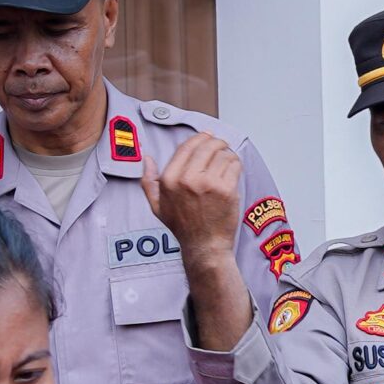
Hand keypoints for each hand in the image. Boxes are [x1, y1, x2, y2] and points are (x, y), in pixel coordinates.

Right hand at [141, 134, 245, 257]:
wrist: (205, 246)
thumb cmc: (183, 227)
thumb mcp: (157, 205)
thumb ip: (148, 181)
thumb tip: (147, 159)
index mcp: (169, 179)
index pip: (187, 146)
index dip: (199, 138)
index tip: (207, 136)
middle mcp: (187, 179)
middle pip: (206, 145)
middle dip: (216, 142)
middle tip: (221, 144)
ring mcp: (208, 184)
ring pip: (223, 154)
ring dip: (227, 153)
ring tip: (227, 159)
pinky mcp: (227, 190)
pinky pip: (234, 165)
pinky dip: (236, 164)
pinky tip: (233, 169)